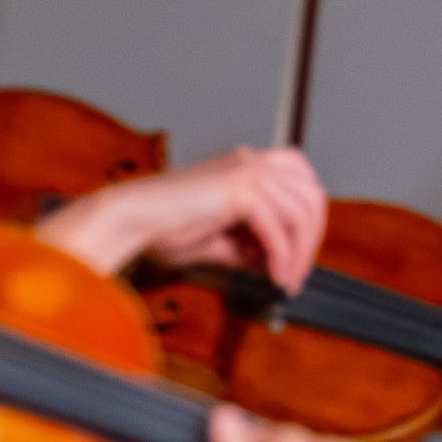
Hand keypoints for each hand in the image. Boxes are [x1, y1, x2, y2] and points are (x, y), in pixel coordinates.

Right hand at [38, 147, 327, 289]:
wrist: (130, 219)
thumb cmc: (163, 227)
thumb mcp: (220, 238)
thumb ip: (251, 245)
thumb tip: (278, 262)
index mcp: (246, 163)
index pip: (301, 182)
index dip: (309, 220)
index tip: (297, 256)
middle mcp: (251, 160)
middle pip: (311, 196)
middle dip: (311, 240)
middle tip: (297, 274)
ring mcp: (247, 171)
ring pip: (301, 213)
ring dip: (299, 254)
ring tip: (285, 281)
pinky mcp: (240, 189)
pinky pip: (278, 230)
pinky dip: (282, 258)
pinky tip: (273, 278)